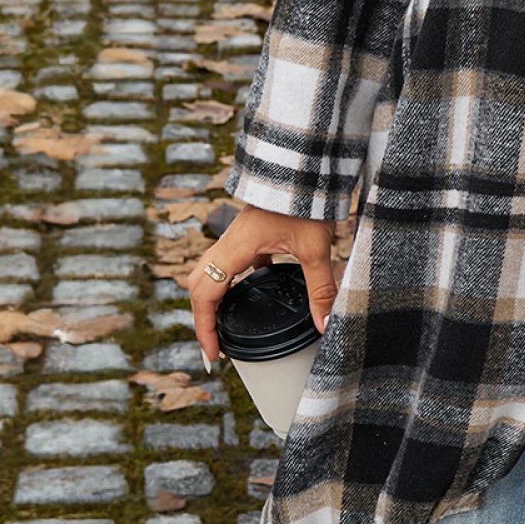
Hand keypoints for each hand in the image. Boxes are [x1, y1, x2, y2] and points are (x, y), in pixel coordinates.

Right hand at [188, 205, 338, 370]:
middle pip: (198, 285)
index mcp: (235, 247)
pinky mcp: (251, 234)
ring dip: (213, 300)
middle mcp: (229, 243)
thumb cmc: (307, 201)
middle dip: (202, 318)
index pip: (205, 294)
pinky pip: (232, 262)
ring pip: (211, 273)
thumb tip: (325, 325)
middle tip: (215, 347)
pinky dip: (234, 282)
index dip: (203, 328)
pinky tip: (256, 291)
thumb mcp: (316, 248)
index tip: (211, 355)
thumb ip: (320, 287)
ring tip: (226, 327)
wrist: (308, 168)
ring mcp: (238, 238)